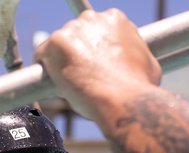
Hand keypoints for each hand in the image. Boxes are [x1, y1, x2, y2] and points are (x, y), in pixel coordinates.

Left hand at [35, 9, 161, 119]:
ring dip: (62, 61)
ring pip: (60, 45)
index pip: (98, 29)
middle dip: (79, 52)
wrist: (121, 99)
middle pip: (78, 34)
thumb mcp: (147, 63)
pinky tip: (53, 83)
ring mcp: (71, 29)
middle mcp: (92, 18)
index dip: (97, 48)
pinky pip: (41, 56)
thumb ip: (136, 54)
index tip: (96, 63)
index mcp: (115, 19)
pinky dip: (45, 69)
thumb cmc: (138, 86)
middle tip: (84, 75)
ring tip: (72, 84)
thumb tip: (136, 63)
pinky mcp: (54, 44)